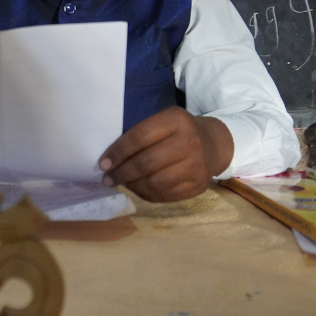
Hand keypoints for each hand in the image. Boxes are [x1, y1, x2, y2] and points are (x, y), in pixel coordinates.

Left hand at [98, 107, 232, 201]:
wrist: (213, 144)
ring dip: (133, 186)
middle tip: (108, 179)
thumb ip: (140, 134)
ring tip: (123, 183)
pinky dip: (146, 194)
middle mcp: (189, 142)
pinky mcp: (198, 185)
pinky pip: (165, 195)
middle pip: (146, 163)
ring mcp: (196, 166)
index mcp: (176, 120)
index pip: (140, 137)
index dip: (118, 152)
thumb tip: (110, 159)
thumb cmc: (177, 131)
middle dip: (122, 173)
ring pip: (154, 182)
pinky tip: (139, 188)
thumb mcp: (163, 121)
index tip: (103, 164)